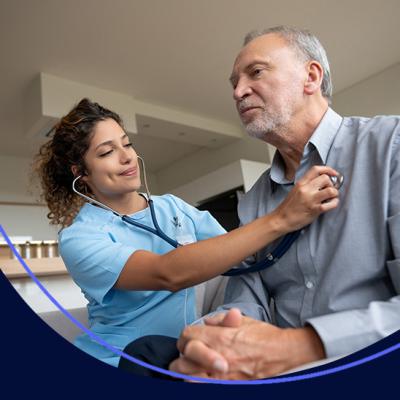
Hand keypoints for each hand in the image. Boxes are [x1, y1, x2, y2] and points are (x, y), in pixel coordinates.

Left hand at [169, 309, 324, 379]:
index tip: (189, 339)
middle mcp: (217, 356)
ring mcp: (222, 376)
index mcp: (219, 337)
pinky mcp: (229, 386)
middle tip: (187, 356)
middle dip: (182, 357)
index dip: (185, 337)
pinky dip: (198, 383)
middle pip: (182, 360)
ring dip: (187, 373)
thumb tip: (207, 322)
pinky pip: (203, 387)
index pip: (187, 336)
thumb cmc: (264, 336)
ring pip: (188, 378)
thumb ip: (220, 320)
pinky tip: (202, 378)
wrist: (283, 353)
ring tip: (192, 369)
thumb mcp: (242, 320)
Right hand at [273, 165, 339, 232]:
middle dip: (331, 184)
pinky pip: (332, 204)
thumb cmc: (289, 207)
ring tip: (330, 197)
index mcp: (301, 183)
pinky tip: (330, 204)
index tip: (334, 174)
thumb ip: (307, 185)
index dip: (328, 169)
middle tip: (329, 189)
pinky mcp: (315, 210)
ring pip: (331, 190)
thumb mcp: (295, 190)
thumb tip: (322, 183)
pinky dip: (334, 203)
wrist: (281, 219)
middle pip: (325, 178)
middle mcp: (306, 189)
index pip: (316, 169)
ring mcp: (311, 199)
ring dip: (334, 193)